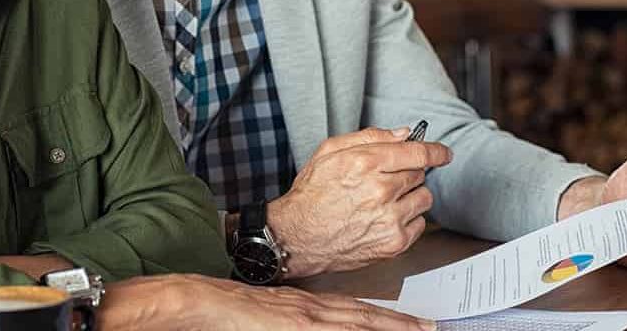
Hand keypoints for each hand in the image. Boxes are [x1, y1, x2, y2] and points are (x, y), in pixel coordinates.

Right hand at [100, 274, 433, 330]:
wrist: (194, 300)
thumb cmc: (221, 310)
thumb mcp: (266, 316)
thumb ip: (289, 319)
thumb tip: (307, 323)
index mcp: (302, 308)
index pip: (353, 313)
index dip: (386, 318)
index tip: (414, 323)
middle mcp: (309, 310)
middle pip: (363, 318)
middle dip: (400, 324)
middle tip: (432, 327)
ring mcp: (303, 318)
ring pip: (357, 322)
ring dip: (391, 327)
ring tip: (423, 329)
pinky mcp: (294, 323)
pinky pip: (336, 326)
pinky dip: (362, 327)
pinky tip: (382, 328)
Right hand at [267, 127, 452, 277]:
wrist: (297, 237)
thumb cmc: (312, 194)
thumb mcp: (330, 152)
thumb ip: (370, 137)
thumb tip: (403, 134)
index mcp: (365, 163)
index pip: (417, 152)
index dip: (436, 151)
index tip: (444, 153)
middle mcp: (380, 190)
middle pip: (420, 174)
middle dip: (408, 174)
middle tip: (386, 181)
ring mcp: (389, 218)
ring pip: (424, 198)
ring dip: (410, 197)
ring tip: (384, 202)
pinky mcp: (393, 242)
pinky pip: (420, 224)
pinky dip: (407, 220)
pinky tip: (384, 219)